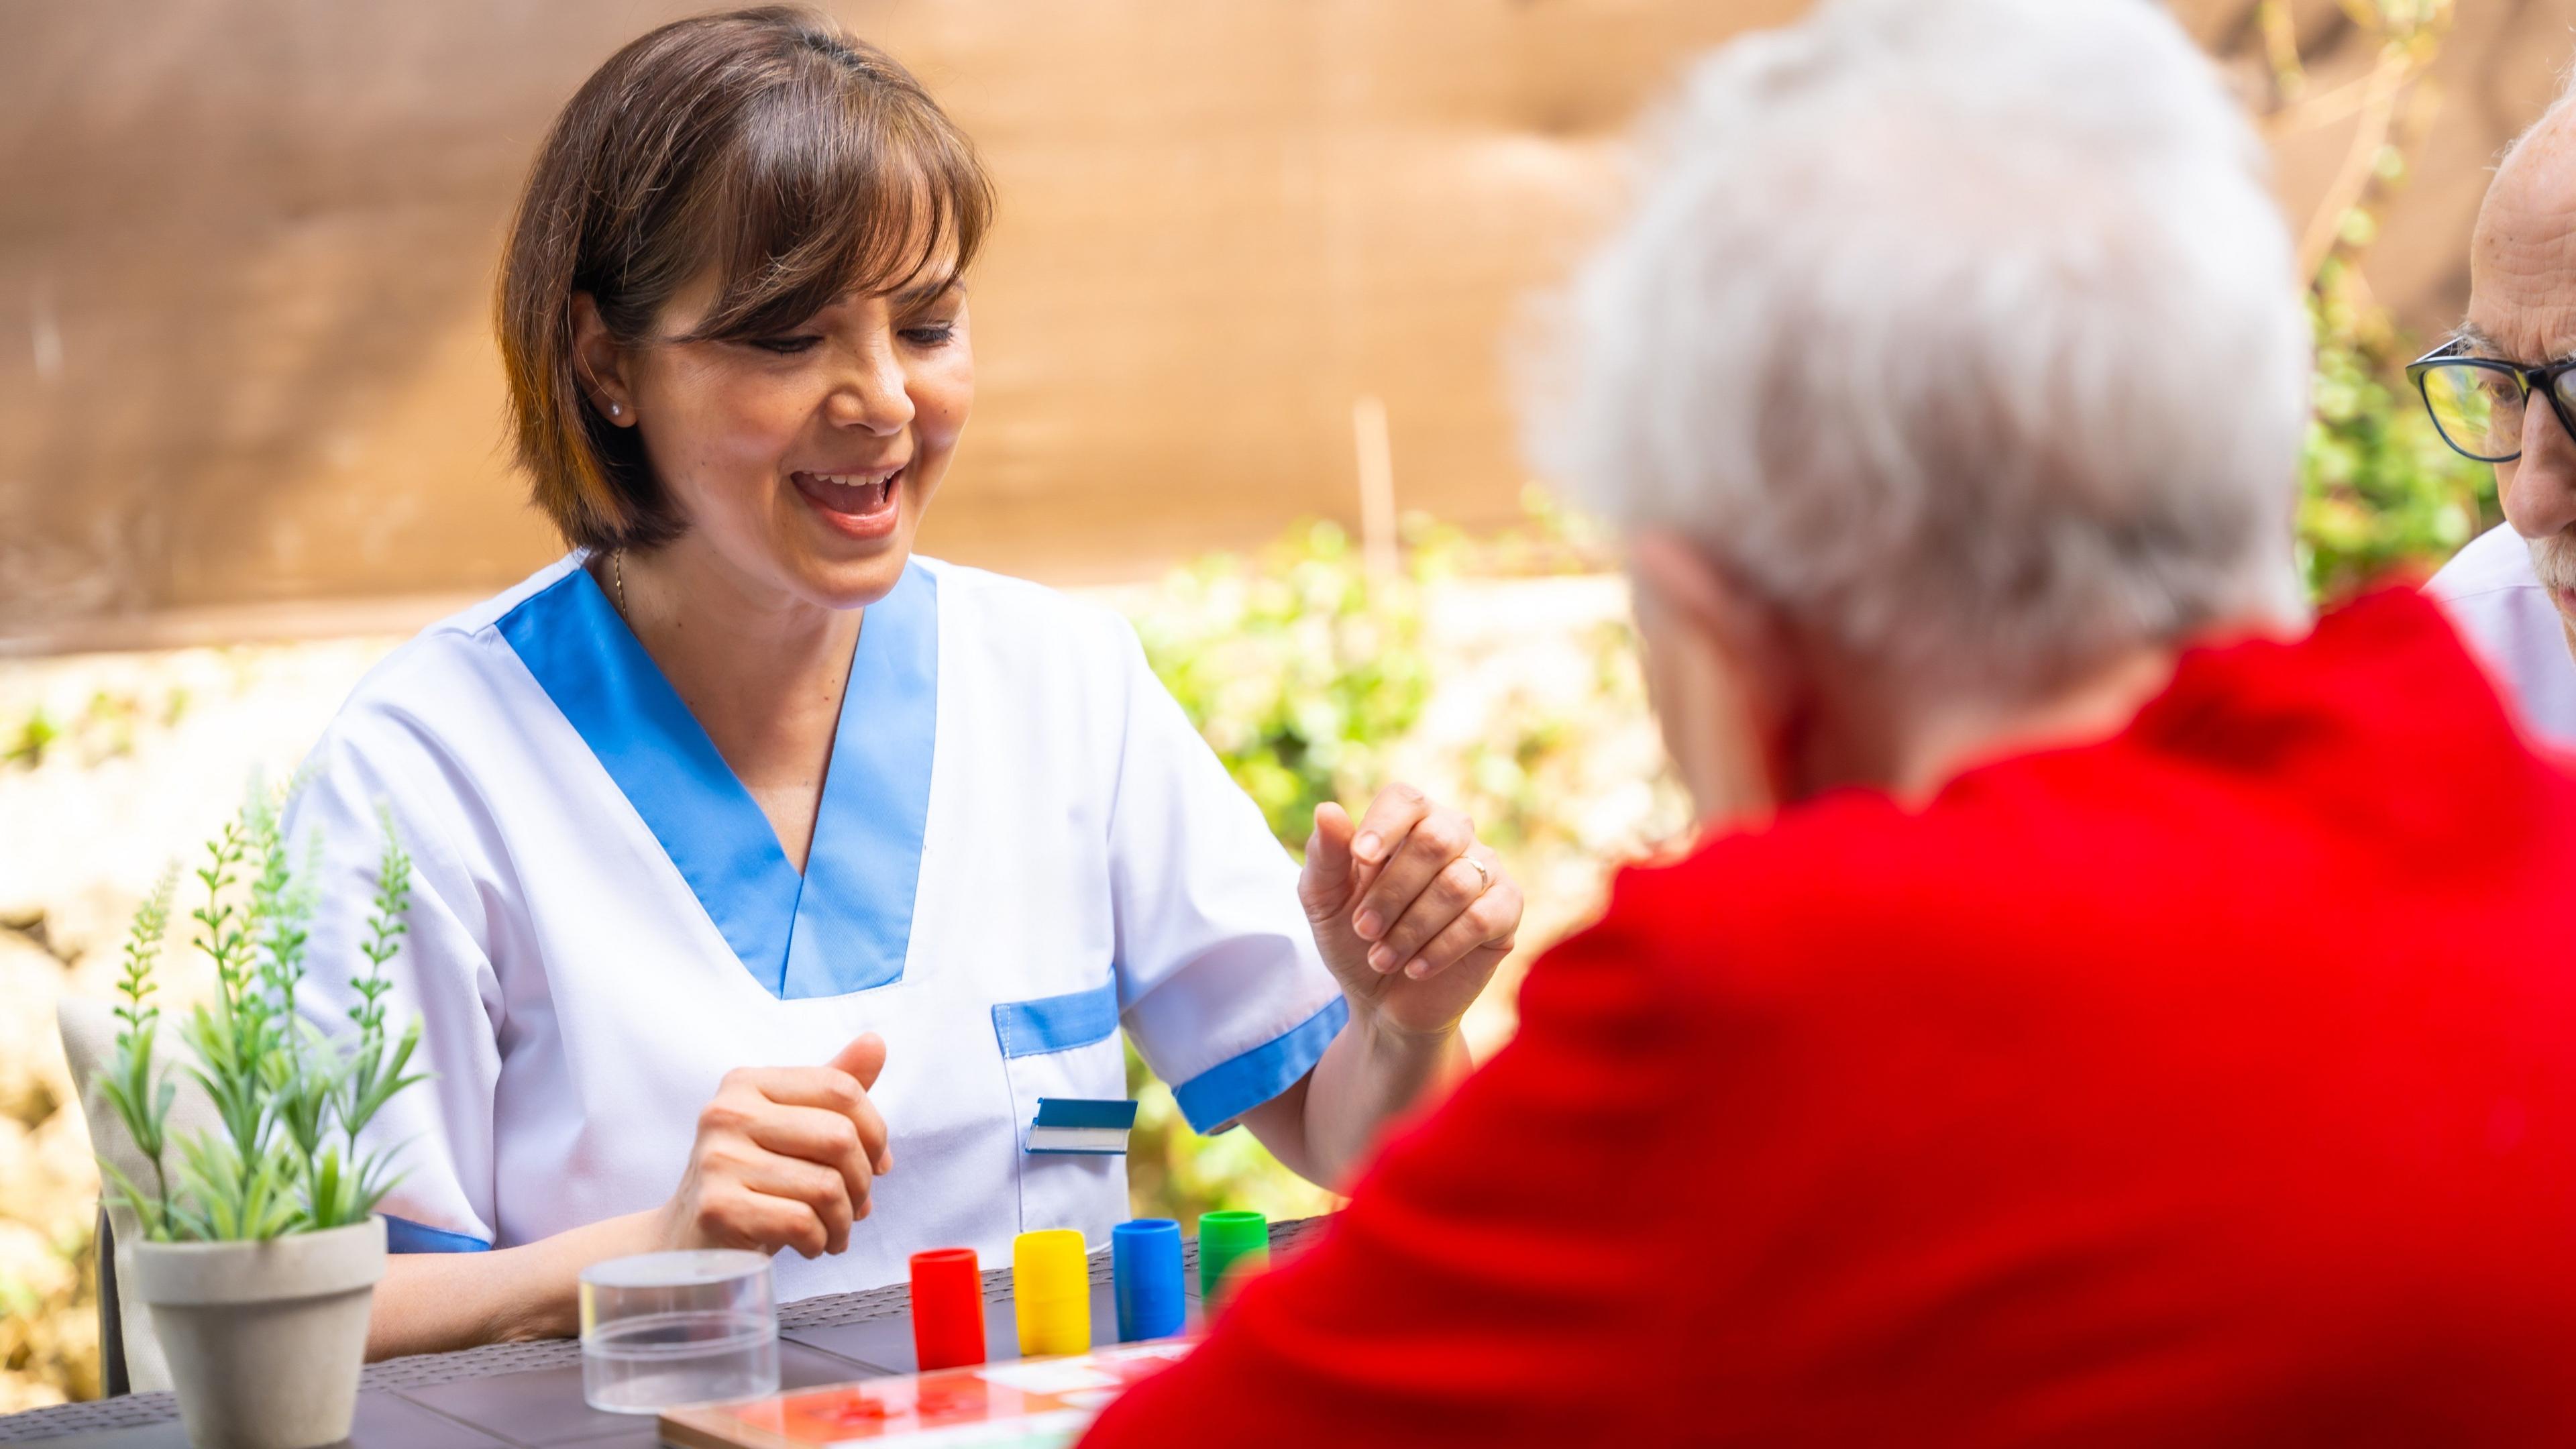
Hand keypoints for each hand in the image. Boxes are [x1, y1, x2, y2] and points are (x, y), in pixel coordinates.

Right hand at [655, 1034, 892, 1259]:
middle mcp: (727, 1113)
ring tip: (835, 1231)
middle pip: (839, 1137)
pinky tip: (812, 1245)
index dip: (875, 1131)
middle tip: (857, 1204)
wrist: (688, 1240)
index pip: (841, 1089)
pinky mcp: (717, 1207)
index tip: (877, 1162)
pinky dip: (820, 1241)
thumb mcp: (791, 1127)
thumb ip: (833, 1086)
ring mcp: (718, 1160)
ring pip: (826, 1186)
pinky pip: (801, 1222)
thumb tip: (876, 1043)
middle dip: (863, 1180)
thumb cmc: (753, 1179)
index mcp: (747, 1083)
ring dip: (844, 1219)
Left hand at [1298, 785, 1521, 1038]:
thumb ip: (1324, 856)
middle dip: (1392, 891)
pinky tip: (1415, 969)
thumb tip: (1326, 810)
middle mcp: (1454, 835)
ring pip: (1457, 884)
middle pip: (1435, 840)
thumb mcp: (1324, 901)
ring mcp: (1485, 870)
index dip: (1383, 825)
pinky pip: (1481, 919)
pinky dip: (1442, 947)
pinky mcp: (1507, 909)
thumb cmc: (1354, 939)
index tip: (1360, 859)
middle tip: (1364, 930)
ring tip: (1382, 959)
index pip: (1405, 800)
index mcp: (1409, 821)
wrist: (1384, 999)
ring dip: (1411, 928)